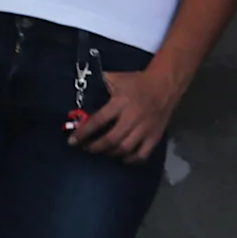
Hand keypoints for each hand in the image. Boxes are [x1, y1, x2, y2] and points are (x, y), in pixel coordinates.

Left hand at [70, 59, 186, 163]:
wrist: (164, 85)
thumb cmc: (136, 82)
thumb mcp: (116, 78)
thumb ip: (100, 84)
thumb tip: (82, 91)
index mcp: (120, 102)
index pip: (99, 120)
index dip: (84, 132)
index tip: (72, 141)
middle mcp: (132, 118)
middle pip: (111, 139)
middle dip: (95, 147)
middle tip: (86, 148)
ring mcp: (145, 129)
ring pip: (125, 148)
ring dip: (110, 153)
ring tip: (102, 151)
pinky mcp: (155, 136)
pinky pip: (142, 154)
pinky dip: (131, 160)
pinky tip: (122, 158)